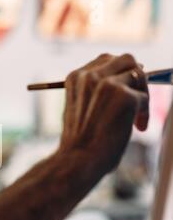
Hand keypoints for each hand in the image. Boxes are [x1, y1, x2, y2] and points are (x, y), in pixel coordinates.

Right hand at [59, 53, 148, 172]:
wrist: (77, 159)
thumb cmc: (78, 141)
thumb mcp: (79, 108)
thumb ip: (94, 91)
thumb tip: (124, 84)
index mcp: (75, 77)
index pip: (105, 61)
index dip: (118, 75)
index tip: (124, 91)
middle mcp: (90, 76)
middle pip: (125, 59)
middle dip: (135, 77)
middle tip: (137, 97)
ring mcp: (108, 84)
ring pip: (138, 75)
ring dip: (141, 94)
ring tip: (136, 117)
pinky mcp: (125, 96)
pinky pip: (144, 97)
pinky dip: (143, 113)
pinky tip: (136, 128)